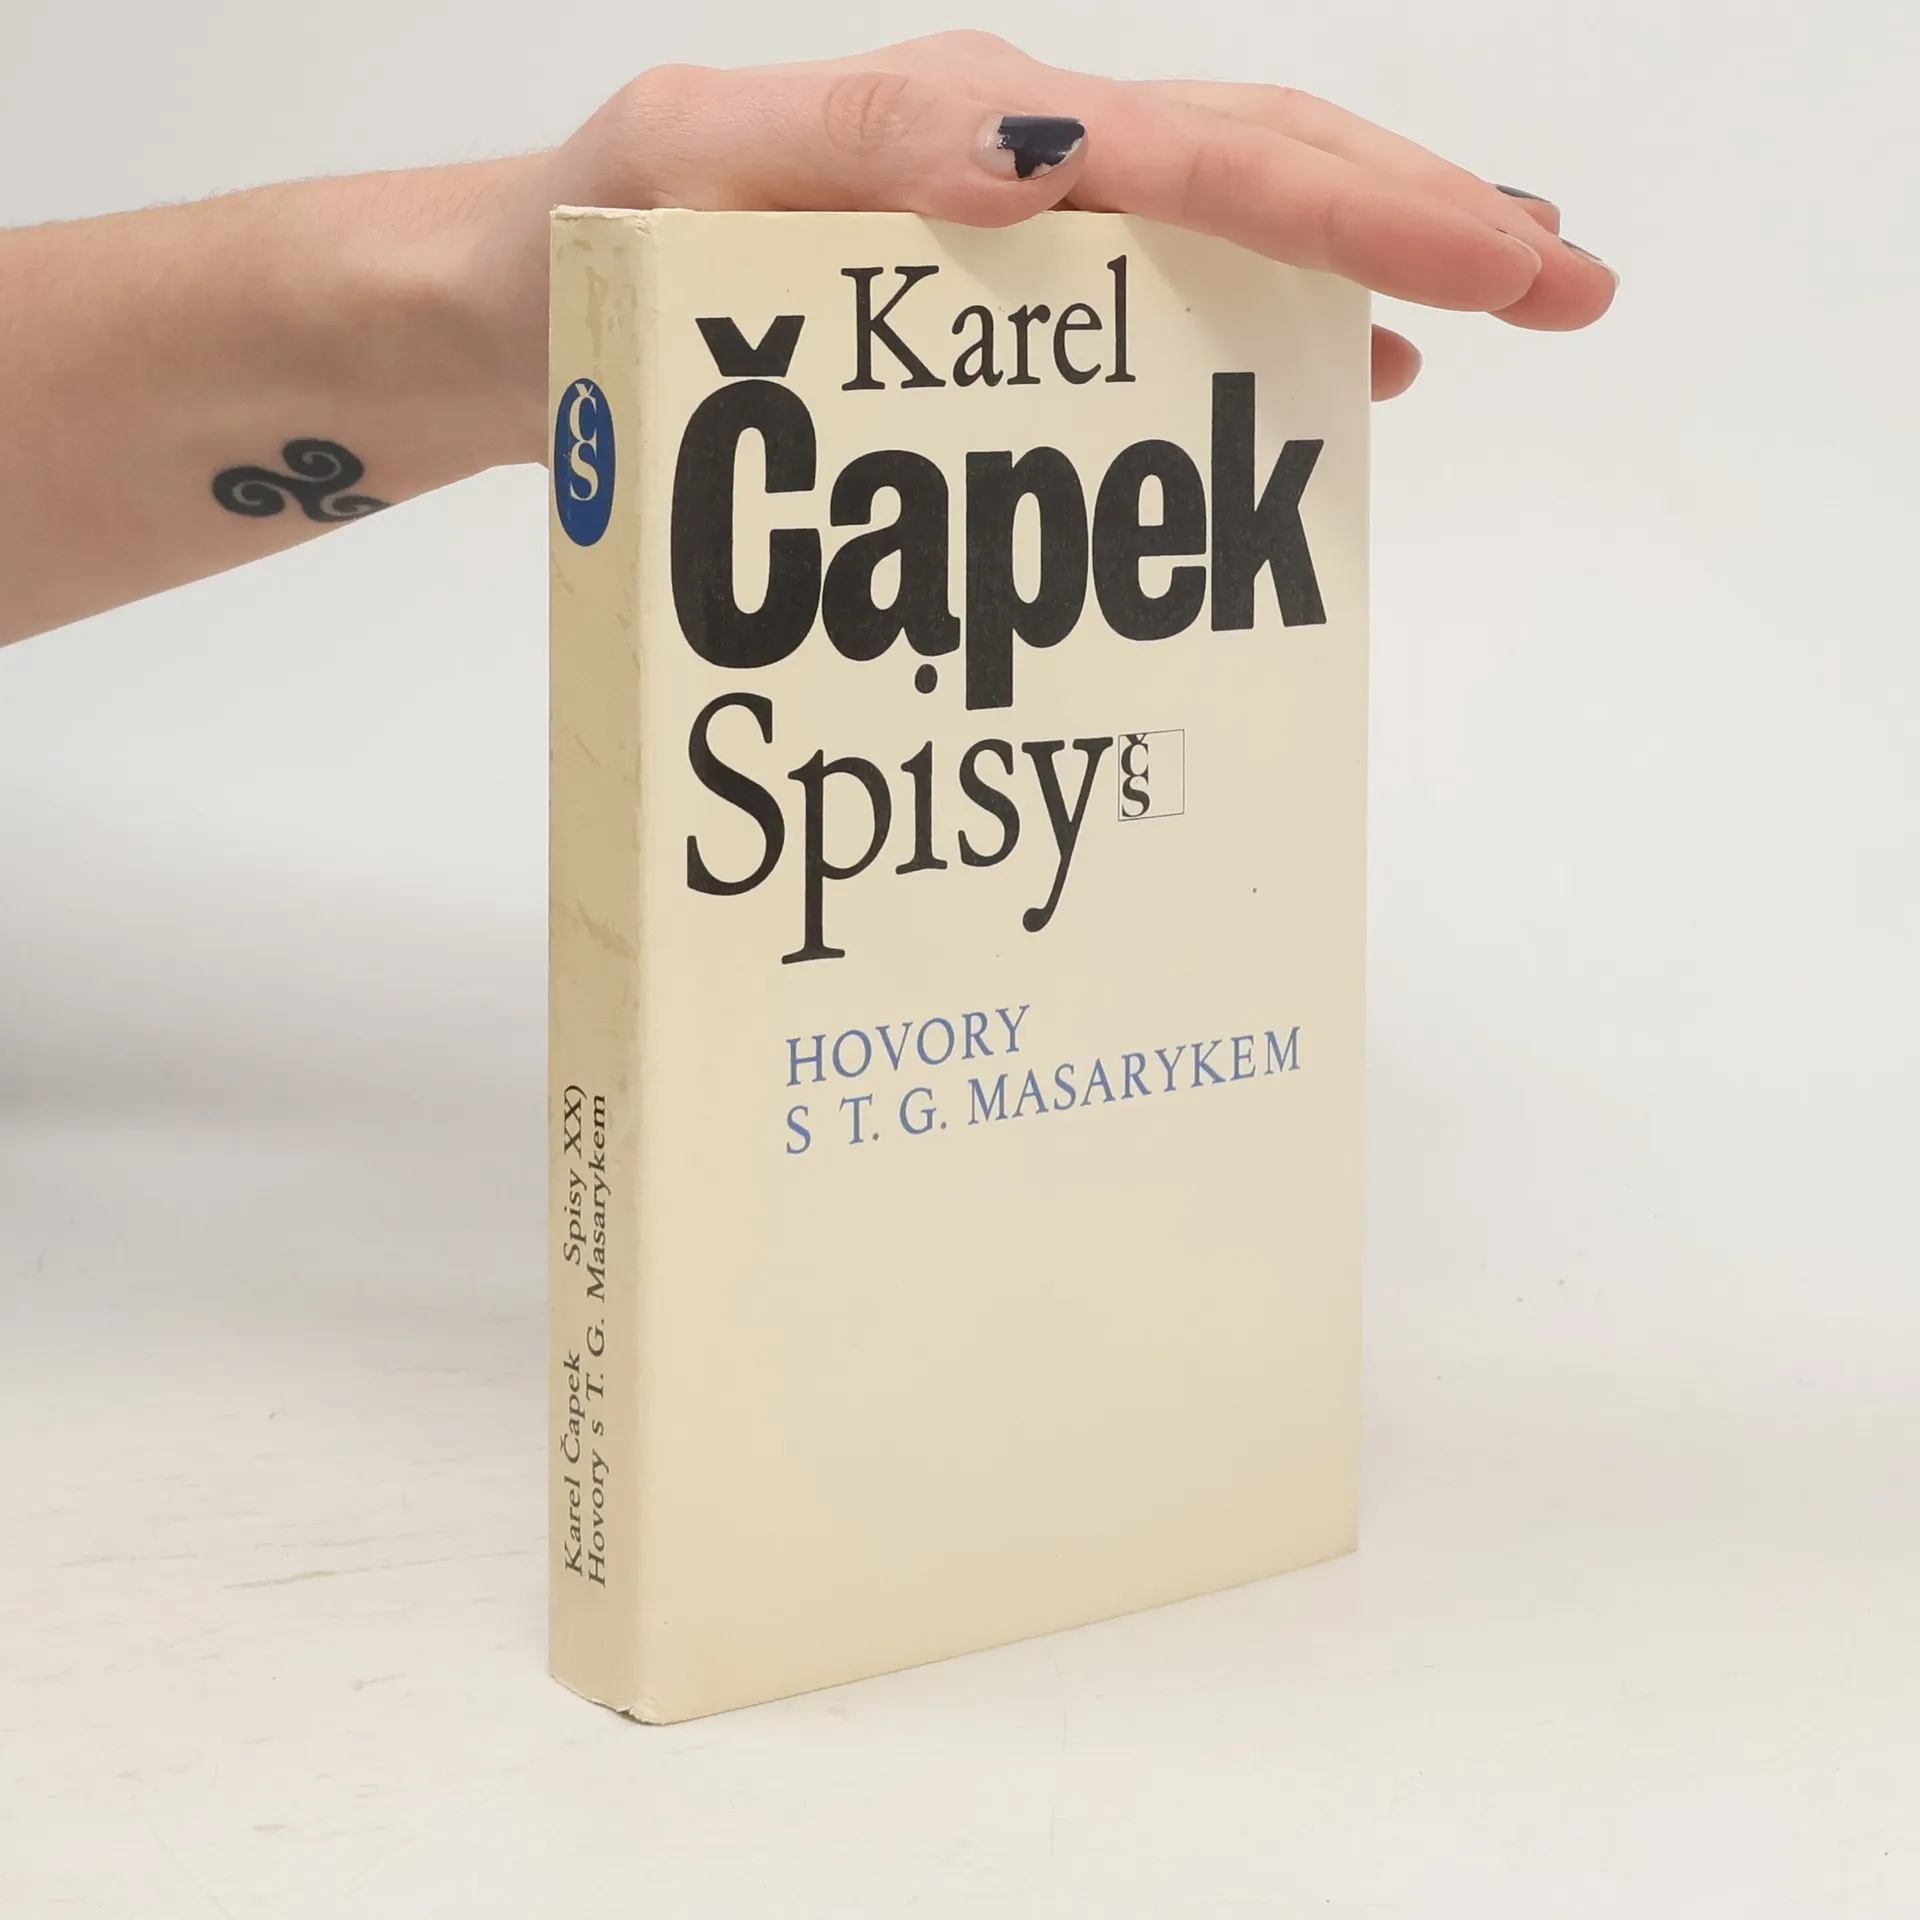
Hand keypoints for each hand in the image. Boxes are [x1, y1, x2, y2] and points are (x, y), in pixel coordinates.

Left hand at [473, 31, 1613, 453]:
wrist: (495, 328)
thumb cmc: (572, 257)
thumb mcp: (684, 171)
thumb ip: (854, 141)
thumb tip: (1039, 150)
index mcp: (970, 131)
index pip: (1220, 155)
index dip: (1379, 208)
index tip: (1519, 264)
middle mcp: (1003, 175)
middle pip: (1252, 175)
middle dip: (1415, 225)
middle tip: (1563, 287)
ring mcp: (993, 249)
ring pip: (1212, 240)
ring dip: (1345, 275)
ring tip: (1462, 328)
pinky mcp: (966, 329)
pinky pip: (1131, 317)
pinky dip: (1228, 342)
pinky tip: (1290, 384)